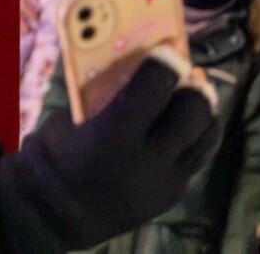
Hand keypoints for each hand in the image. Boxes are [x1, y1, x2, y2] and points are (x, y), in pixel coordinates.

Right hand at [0, 47, 219, 252]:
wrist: (53, 212)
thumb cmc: (55, 154)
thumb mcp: (73, 116)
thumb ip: (107, 93)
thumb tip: (134, 63)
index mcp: (113, 132)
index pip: (156, 85)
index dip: (165, 61)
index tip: (166, 48)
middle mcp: (148, 158)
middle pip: (193, 110)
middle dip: (192, 86)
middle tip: (185, 72)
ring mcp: (165, 181)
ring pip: (207, 135)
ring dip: (202, 110)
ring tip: (191, 95)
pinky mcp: (173, 195)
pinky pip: (198, 157)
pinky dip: (195, 136)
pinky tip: (183, 124)